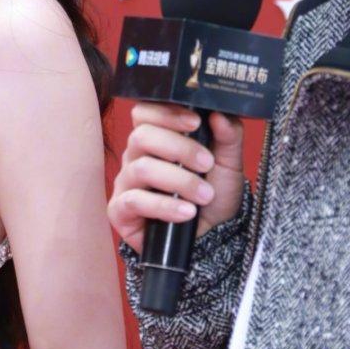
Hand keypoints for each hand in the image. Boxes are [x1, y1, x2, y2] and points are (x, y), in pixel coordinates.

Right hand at [108, 103, 244, 253]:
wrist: (212, 236)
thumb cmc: (213, 195)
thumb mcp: (229, 163)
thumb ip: (229, 135)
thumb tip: (219, 114)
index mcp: (156, 138)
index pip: (145, 112)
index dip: (166, 113)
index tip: (195, 123)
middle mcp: (136, 156)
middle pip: (142, 136)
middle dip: (180, 148)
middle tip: (207, 164)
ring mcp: (126, 183)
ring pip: (142, 168)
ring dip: (179, 180)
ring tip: (204, 195)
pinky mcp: (120, 210)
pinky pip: (134, 201)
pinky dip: (164, 206)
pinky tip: (187, 212)